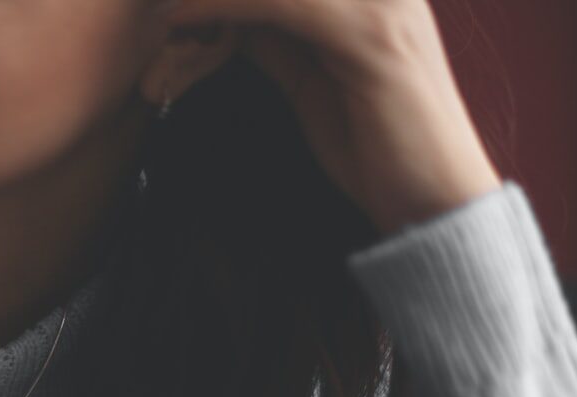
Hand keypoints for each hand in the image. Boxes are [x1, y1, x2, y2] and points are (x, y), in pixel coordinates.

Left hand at [164, 0, 502, 235]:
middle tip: (145, 0)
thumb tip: (227, 19)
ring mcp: (379, 3)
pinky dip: (224, 9)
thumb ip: (277, 39)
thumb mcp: (310, 79)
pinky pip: (283, 5)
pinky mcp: (369, 36)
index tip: (163, 0)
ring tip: (153, 7)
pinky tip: (176, 19)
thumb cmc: (373, 145)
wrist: (431, 196)